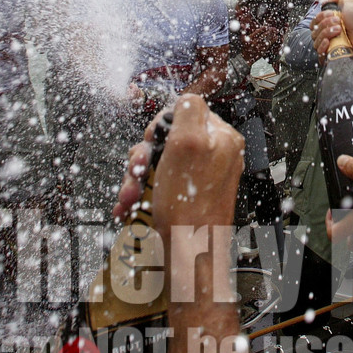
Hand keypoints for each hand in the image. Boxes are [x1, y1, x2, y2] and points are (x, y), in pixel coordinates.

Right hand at [110, 96, 242, 236]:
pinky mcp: (186, 198)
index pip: (186, 112)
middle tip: (138, 172)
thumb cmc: (191, 208)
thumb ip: (189, 109)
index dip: (162, 127)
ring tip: (130, 196)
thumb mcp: (188, 142)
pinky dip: (141, 194)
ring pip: (158, 164)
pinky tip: (130, 205)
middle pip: (167, 140)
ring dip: (137, 178)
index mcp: (221, 138)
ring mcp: (200, 179)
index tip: (153, 142)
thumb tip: (186, 97)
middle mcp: (214, 157)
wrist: (188, 255)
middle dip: (144, 157)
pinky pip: (158, 186)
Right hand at [310, 0, 352, 64]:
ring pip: (316, 41)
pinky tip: (328, 42)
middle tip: (339, 22)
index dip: (320, 17)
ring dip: (326, 33)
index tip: (331, 14)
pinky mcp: (333, 55)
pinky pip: (319, 53)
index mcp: (331, 24)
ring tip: (339, 30)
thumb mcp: (350, 3)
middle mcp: (329, 34)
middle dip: (325, 24)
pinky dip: (322, 46)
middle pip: (314, 31)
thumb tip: (324, 2)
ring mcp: (331, 45)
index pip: (315, 22)